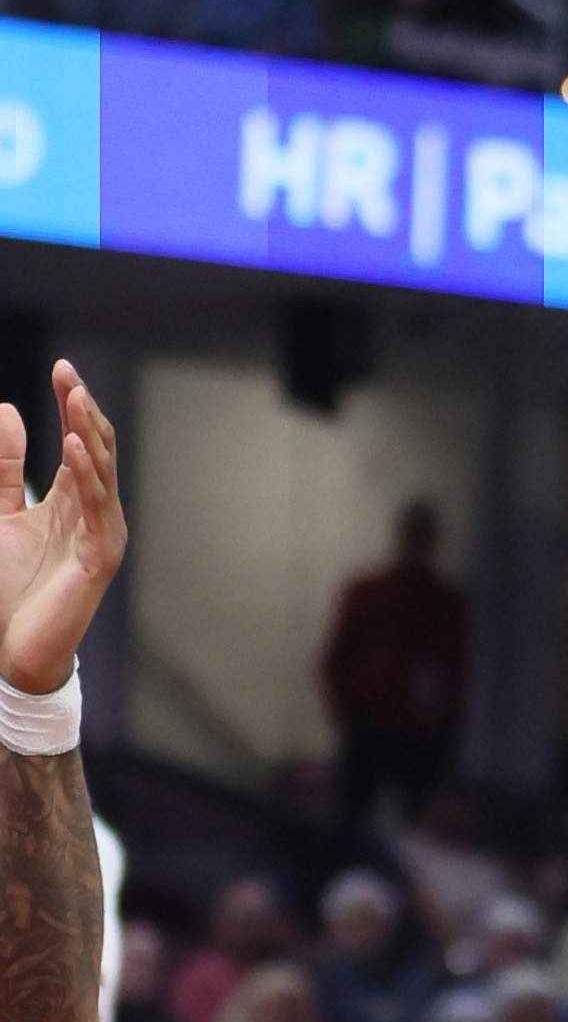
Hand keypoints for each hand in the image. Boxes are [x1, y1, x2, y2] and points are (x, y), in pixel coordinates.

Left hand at [0, 369, 124, 696]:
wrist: (14, 653)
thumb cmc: (10, 591)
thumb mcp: (0, 518)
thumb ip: (4, 469)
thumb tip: (7, 411)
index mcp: (75, 500)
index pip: (80, 439)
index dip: (72, 404)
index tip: (62, 368)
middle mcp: (95, 511)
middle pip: (95, 447)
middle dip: (83, 409)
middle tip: (69, 375)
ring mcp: (103, 532)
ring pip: (101, 470)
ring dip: (87, 432)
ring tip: (75, 399)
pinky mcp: (100, 555)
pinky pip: (95, 505)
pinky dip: (86, 473)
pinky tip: (71, 446)